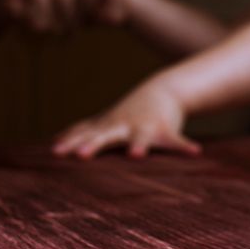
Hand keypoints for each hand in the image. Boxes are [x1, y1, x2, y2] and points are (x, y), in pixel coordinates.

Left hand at [52, 79, 200, 159]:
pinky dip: (184, 147)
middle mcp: (123, 127)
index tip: (54, 153)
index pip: (85, 136)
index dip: (70, 143)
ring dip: (139, 145)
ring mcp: (144, 127)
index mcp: (106, 127)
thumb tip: (55, 139)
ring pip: (141, 137)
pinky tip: (194, 153)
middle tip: (80, 156)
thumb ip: (82, 130)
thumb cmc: (128, 112)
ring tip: (136, 156)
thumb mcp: (104, 120)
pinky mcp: (165, 130)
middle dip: (94, 145)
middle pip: (106, 136)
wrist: (162, 92)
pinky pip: (176, 141)